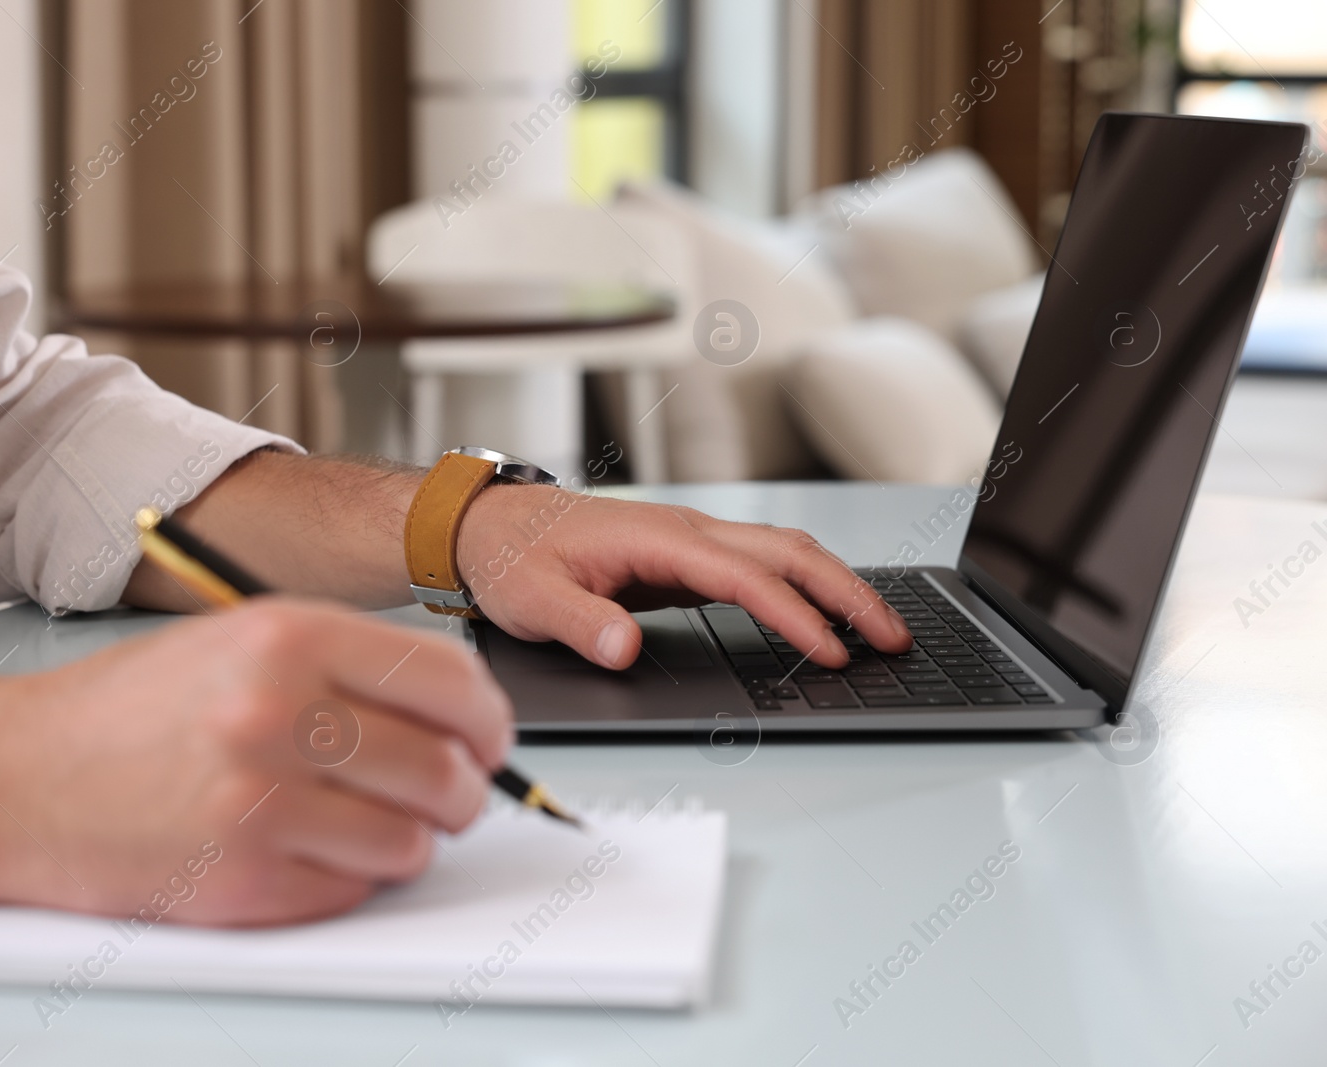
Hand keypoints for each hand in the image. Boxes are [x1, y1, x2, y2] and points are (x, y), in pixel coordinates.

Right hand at [0, 599, 511, 925]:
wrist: (15, 778)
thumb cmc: (129, 712)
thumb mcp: (241, 643)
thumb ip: (351, 669)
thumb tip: (460, 717)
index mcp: (290, 637)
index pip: (451, 682)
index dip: (487, 720)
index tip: (486, 740)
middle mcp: (279, 712)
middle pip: (446, 768)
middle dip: (462, 791)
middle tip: (444, 794)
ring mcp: (258, 800)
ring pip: (411, 839)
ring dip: (405, 840)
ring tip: (360, 821)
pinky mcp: (239, 878)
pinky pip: (354, 889)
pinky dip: (349, 878)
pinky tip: (307, 850)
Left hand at [455, 486, 912, 669]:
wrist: (487, 526)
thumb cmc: (509, 557)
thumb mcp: (530, 599)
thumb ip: (579, 624)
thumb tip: (623, 649)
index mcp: (657, 538)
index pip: (746, 578)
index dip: (794, 617)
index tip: (829, 653)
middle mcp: (685, 531)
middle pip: (789, 552)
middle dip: (847, 592)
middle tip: (894, 638)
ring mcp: (688, 540)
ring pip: (782, 552)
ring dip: (835, 585)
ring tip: (877, 629)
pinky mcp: (684, 557)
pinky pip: (759, 567)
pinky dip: (802, 587)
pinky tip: (818, 616)